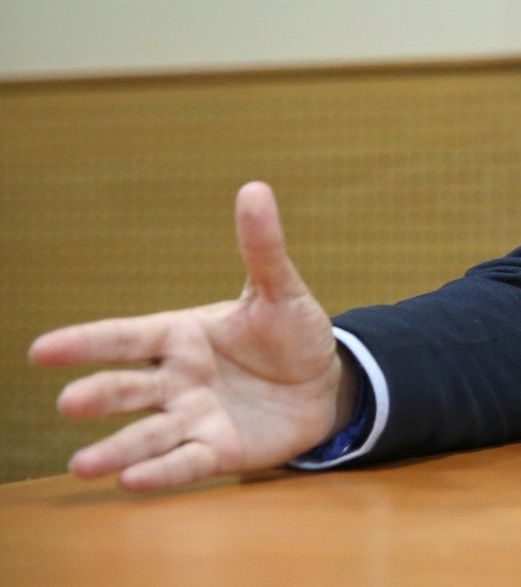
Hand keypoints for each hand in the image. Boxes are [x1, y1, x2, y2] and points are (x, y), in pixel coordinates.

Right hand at [29, 183, 351, 490]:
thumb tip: (254, 189)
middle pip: (129, 388)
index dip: (86, 343)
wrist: (327, 383)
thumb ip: (262, 248)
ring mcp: (194, 417)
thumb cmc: (292, 334)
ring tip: (84, 465)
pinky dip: (161, 472)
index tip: (42, 349)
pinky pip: (186, 463)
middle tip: (69, 403)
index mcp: (181, 336)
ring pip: (148, 434)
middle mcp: (177, 379)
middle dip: (99, 395)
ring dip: (118, 449)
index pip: (126, 338)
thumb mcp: (280, 290)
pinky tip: (133, 481)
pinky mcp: (219, 451)